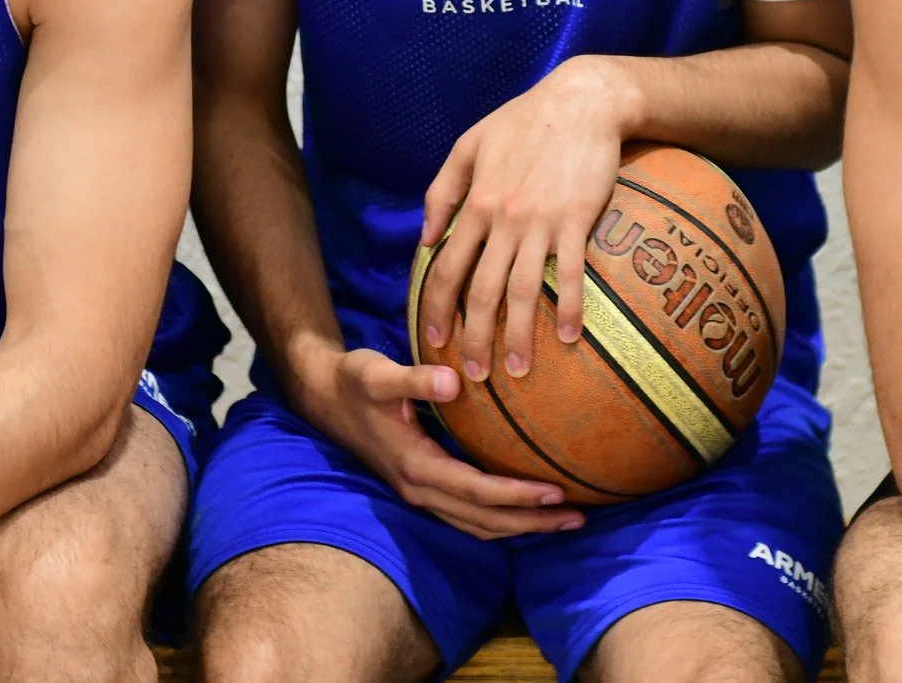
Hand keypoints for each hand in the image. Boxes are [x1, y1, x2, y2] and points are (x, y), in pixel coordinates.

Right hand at [293, 340, 584, 539]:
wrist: (323, 396)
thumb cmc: (354, 381)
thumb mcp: (377, 374)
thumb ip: (415, 380)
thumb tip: (451, 382)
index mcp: (415, 466)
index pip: (476, 491)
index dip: (516, 496)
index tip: (555, 493)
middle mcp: (419, 489)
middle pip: (484, 520)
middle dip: (531, 524)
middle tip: (579, 517)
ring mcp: (419, 493)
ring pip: (478, 525)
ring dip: (521, 527)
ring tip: (564, 521)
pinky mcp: (422, 487)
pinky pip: (468, 516)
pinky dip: (501, 518)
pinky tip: (526, 509)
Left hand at [416, 57, 638, 380]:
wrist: (581, 100)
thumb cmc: (523, 121)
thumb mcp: (468, 145)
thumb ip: (442, 191)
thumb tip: (425, 239)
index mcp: (474, 203)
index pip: (445, 267)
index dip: (435, 308)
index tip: (433, 340)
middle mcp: (503, 219)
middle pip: (481, 291)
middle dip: (473, 338)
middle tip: (473, 376)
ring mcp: (541, 222)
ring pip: (522, 291)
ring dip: (517, 336)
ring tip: (516, 371)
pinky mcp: (577, 220)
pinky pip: (571, 274)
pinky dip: (569, 309)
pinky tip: (572, 338)